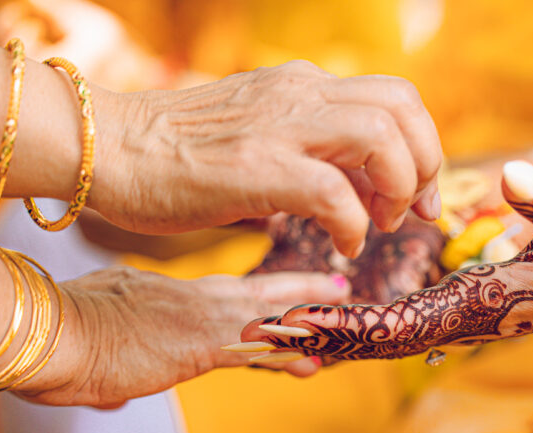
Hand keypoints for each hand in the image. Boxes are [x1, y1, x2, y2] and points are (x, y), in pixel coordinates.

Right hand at [16, 266, 348, 406]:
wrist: (43, 332)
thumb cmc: (50, 341)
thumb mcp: (85, 353)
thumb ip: (109, 374)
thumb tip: (114, 400)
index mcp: (157, 293)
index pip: (217, 296)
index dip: (252, 301)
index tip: (276, 300)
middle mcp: (185, 297)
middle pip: (255, 293)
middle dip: (297, 292)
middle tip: (336, 286)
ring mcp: (197, 316)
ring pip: (267, 315)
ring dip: (308, 319)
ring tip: (344, 316)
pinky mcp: (201, 344)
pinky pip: (258, 349)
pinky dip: (288, 356)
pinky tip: (314, 363)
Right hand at [90, 61, 442, 256]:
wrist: (108, 148)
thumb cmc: (180, 154)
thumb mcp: (261, 134)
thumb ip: (314, 148)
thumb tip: (363, 185)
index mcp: (302, 87)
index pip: (395, 97)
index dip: (423, 147)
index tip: (419, 196)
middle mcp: (298, 95)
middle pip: (402, 107)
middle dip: (425, 165)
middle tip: (412, 213)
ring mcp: (278, 127)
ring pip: (381, 137)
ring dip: (396, 189)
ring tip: (377, 226)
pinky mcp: (255, 167)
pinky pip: (335, 191)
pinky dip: (353, 224)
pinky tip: (343, 244)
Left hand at [239, 162, 532, 359]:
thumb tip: (509, 176)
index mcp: (489, 305)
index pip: (403, 326)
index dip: (347, 326)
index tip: (291, 324)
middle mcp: (473, 317)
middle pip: (382, 338)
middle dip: (324, 338)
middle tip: (255, 335)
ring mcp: (473, 311)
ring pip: (391, 330)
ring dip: (337, 331)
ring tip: (278, 325)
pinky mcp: (478, 298)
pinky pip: (411, 314)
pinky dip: (367, 317)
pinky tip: (335, 307)